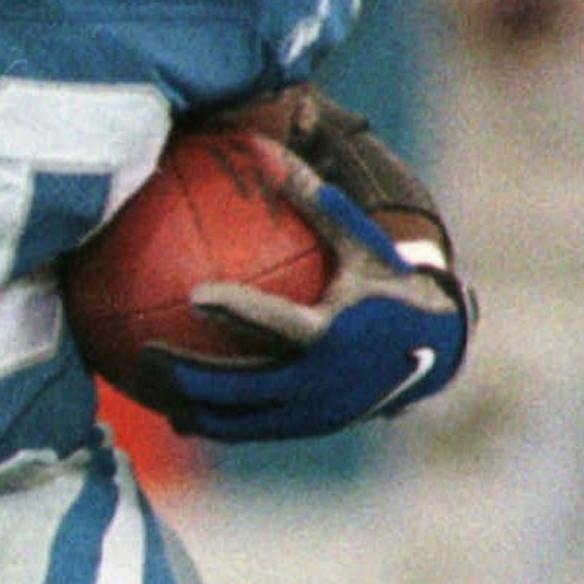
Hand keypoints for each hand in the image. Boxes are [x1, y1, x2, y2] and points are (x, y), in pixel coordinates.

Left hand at [144, 156, 468, 441]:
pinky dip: (214, 423)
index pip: (280, 322)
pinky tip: (176, 412)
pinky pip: (252, 428)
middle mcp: (322, 381)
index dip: (238, 308)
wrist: (437, 351)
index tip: (196, 294)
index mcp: (335, 333)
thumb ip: (320, 204)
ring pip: (241, 420)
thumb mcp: (363, 243)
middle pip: (244, 386)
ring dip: (193, 408)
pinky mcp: (309, 427)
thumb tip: (275, 155)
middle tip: (145, 356)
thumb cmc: (391, 286)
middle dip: (190, 378)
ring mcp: (314, 412)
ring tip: (146, 390)